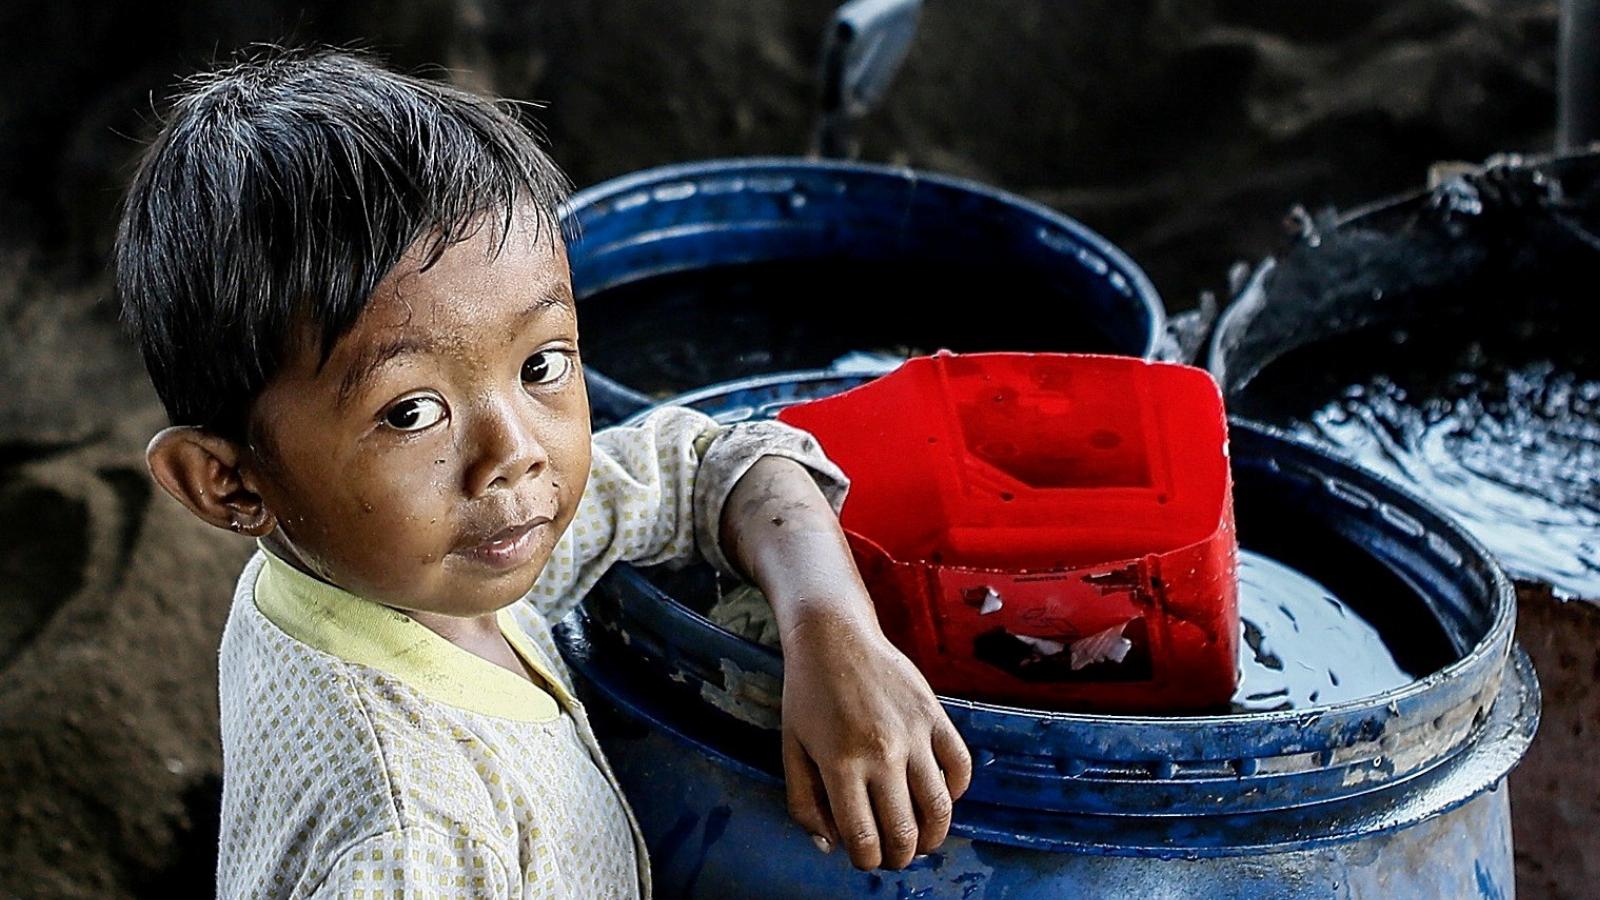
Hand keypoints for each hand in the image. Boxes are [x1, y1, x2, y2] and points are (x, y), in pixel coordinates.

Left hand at [719, 455, 972, 868]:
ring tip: (921, 839)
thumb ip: (804, 803)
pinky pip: (959, 767)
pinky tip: (937, 796)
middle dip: (899, 856)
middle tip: (893, 855)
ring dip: (933, 836)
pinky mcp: (934, 715)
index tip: (864, 857)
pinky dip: (954, 792)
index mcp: (840, 764)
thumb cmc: (807, 695)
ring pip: (939, 809)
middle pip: (904, 832)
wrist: (834, 635)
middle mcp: (881, 752)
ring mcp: (913, 733)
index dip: (866, 861)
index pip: (864, 840)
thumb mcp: (790, 749)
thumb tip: (830, 845)